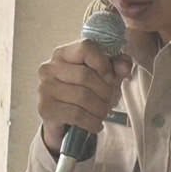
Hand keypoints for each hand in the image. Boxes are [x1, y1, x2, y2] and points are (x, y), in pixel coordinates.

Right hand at [37, 38, 132, 153]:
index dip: (104, 63)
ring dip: (100, 109)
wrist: (64, 122)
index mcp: (63, 54)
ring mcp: (45, 88)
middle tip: (110, 101)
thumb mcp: (104, 77)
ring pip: (83, 96)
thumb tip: (125, 66)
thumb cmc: (85, 93)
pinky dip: (92, 122)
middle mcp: (49, 68)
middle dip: (105, 91)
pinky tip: (96, 124)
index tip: (111, 77)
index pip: (86, 48)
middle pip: (86, 75)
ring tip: (103, 113)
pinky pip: (76, 114)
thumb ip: (117, 66)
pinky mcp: (46, 108)